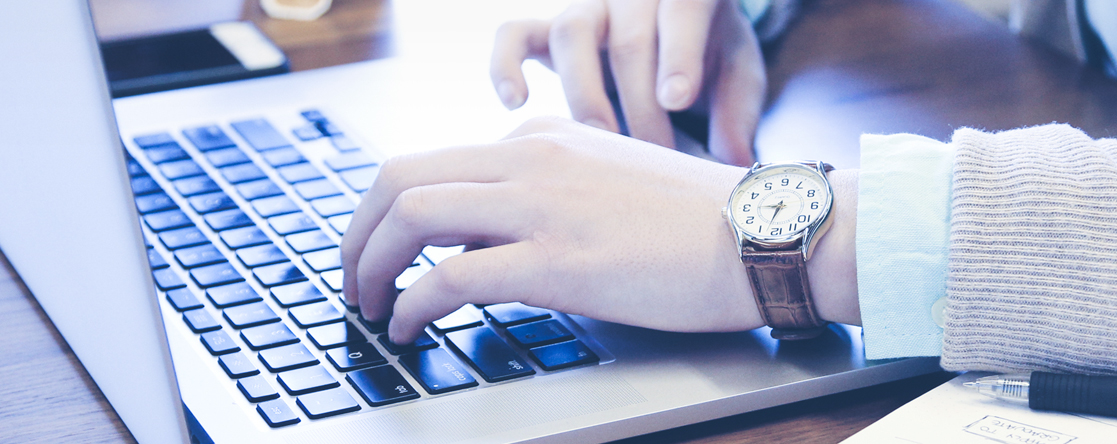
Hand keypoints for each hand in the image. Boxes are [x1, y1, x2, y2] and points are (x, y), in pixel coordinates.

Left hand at [339, 117, 858, 341]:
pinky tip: (409, 329)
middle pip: (400, 177)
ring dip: (369, 265)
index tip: (383, 251)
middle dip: (358, 232)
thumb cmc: (702, 223)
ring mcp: (541, 206)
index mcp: (545, 138)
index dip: (391, 213)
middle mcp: (531, 158)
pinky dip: (411, 305)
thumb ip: (551, 195)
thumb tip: (490, 241)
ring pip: (411, 215)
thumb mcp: (611, 182)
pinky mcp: (556, 261)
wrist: (764, 234)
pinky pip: (449, 276)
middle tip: (351, 278)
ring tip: (367, 305)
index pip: (437, 162)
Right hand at [490, 0, 766, 165]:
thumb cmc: (708, 56)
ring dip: (586, 94)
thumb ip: (737, 112)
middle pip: (629, 40)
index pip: (682, 8)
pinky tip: (516, 103)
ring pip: (571, 34)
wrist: (675, 32)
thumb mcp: (736, 75)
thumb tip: (735, 163)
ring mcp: (587, 10)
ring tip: (601, 144)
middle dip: (642, 104)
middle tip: (655, 155)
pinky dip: (506, 65)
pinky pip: (514, 35)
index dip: (679, 53)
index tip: (677, 100)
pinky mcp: (547, 31)